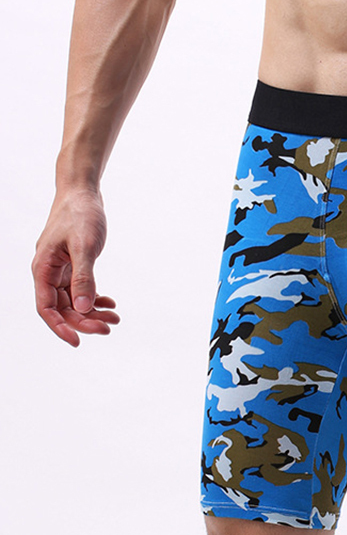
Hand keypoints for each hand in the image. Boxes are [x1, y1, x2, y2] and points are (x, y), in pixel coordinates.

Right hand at [32, 189, 119, 346]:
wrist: (82, 192)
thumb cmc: (81, 214)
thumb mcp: (84, 246)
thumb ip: (84, 277)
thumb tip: (84, 308)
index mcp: (43, 268)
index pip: (46, 308)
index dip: (61, 327)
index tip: (78, 342)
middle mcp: (48, 271)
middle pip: (62, 307)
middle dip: (85, 321)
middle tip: (110, 327)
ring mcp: (60, 269)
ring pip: (73, 300)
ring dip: (92, 312)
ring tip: (115, 318)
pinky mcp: (72, 264)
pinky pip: (80, 289)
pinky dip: (95, 298)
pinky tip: (110, 303)